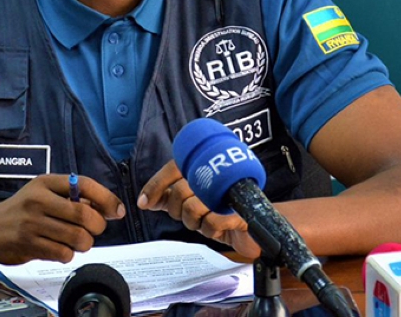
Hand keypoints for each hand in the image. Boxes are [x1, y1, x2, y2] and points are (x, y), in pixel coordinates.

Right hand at [0, 174, 124, 264]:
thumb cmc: (20, 211)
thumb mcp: (42, 193)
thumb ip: (70, 197)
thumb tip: (106, 207)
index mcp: (46, 183)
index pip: (85, 185)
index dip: (106, 198)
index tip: (116, 210)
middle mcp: (39, 200)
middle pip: (85, 214)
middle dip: (98, 226)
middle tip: (94, 229)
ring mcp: (33, 223)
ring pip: (78, 237)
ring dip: (84, 243)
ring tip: (76, 241)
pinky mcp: (29, 245)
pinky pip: (63, 253)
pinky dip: (68, 255)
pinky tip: (59, 249)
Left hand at [138, 161, 260, 257]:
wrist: (256, 227)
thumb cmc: (222, 213)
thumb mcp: (192, 205)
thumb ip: (170, 199)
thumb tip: (145, 200)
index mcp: (203, 169)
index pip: (173, 168)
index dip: (155, 185)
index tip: (144, 202)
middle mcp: (215, 176)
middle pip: (179, 191)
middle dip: (178, 210)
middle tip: (191, 214)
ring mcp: (228, 192)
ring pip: (192, 208)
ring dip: (196, 222)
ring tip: (208, 219)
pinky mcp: (239, 210)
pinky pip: (211, 223)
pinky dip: (212, 230)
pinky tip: (221, 227)